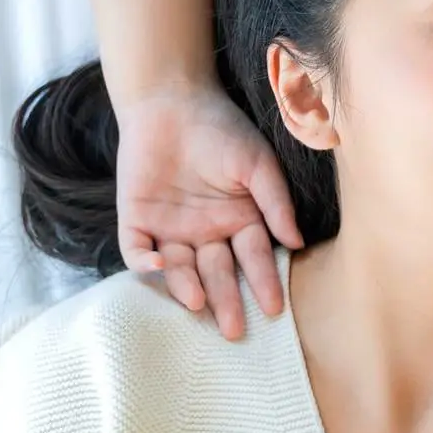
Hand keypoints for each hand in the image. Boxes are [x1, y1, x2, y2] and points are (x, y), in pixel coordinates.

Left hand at [115, 83, 301, 338]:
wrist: (172, 102)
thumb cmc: (223, 130)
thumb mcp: (258, 165)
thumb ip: (275, 203)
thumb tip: (296, 242)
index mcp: (239, 220)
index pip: (253, 259)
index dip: (264, 282)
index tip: (276, 308)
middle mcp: (206, 232)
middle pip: (217, 273)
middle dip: (227, 301)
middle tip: (234, 330)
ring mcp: (170, 228)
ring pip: (180, 269)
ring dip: (188, 287)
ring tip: (200, 303)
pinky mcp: (136, 220)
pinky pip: (138, 250)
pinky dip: (146, 262)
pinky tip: (161, 266)